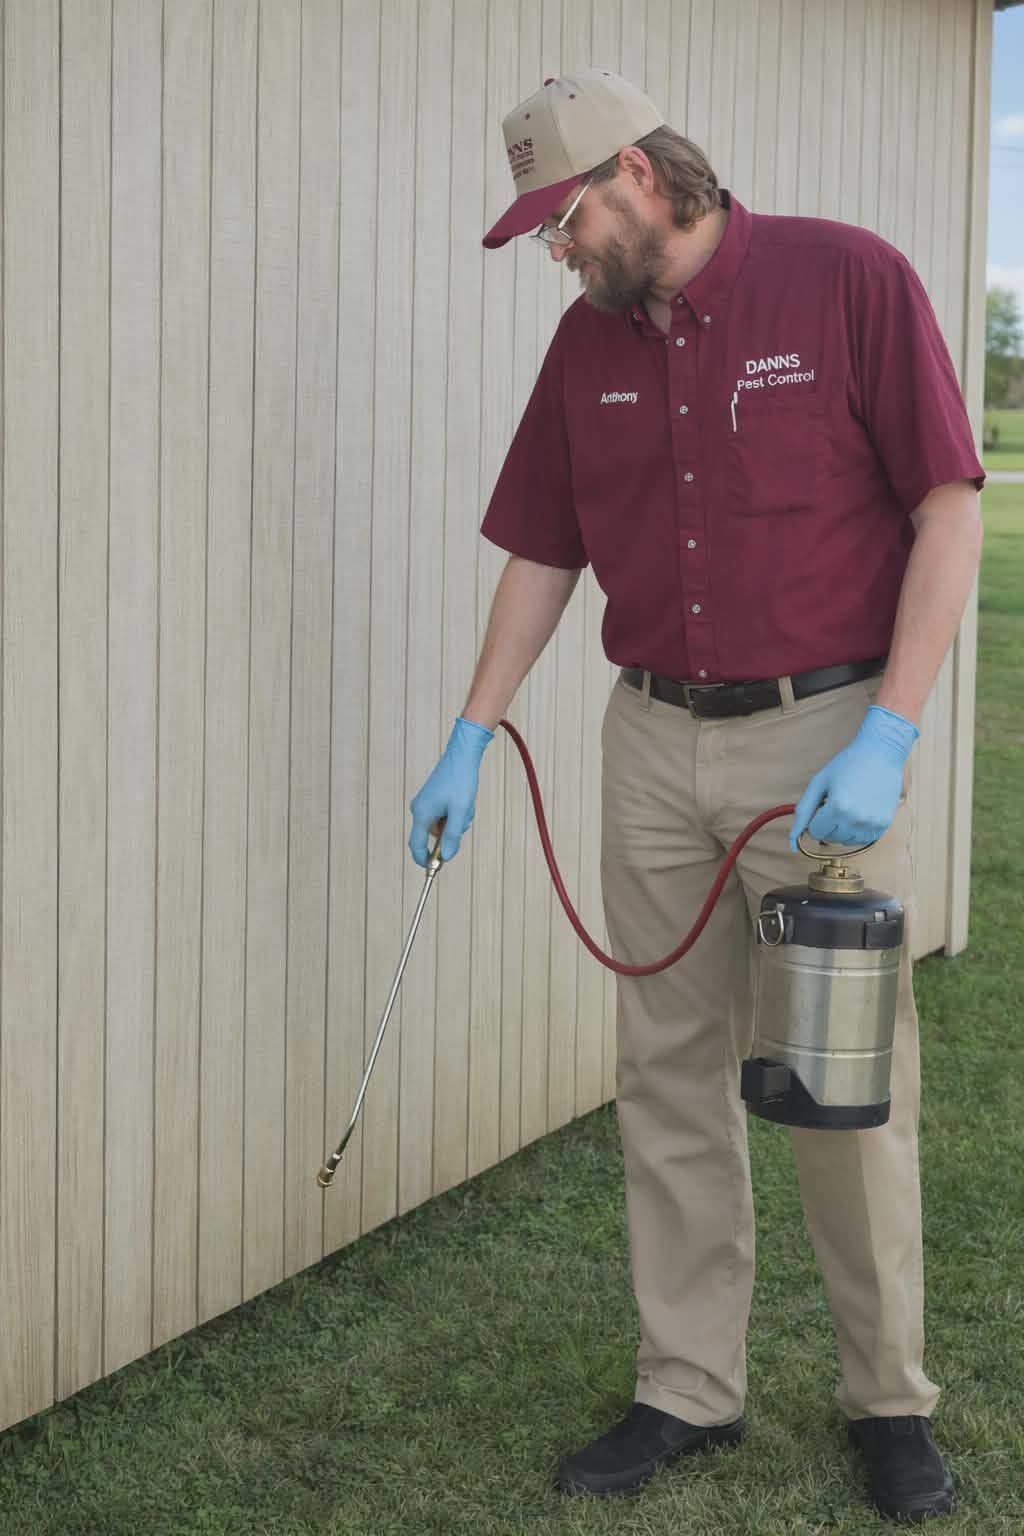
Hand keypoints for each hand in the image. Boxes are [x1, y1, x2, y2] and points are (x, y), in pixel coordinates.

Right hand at [408, 716, 494, 866]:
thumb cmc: (461, 781)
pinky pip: (444, 815)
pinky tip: (463, 800)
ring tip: (465, 805)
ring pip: (442, 825)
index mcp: (421, 814)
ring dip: (456, 821)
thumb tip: (445, 858)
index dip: (425, 860)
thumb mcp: (460, 811)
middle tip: (463, 817)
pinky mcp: (433, 798)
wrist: (462, 754)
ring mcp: (425, 803)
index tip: (436, 870)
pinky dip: (455, 813)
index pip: (417, 846)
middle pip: (433, 835)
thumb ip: (452, 836)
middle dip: (450, 832)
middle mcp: (419, 809)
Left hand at [790, 705, 918, 850]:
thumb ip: (803, 810)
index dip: (815, 819)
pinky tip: (860, 812)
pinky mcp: (884, 825)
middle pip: (830, 838)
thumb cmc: (847, 765)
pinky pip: (863, 840)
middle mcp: (856, 819)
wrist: (880, 754)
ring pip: (846, 841)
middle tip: (836, 802)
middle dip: (827, 824)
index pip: (815, 831)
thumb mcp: (819, 782)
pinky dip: (857, 831)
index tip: (822, 804)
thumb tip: (792, 837)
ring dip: (842, 829)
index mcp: (838, 807)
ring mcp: (872, 823)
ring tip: (849, 807)